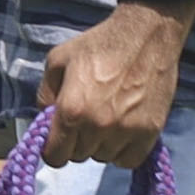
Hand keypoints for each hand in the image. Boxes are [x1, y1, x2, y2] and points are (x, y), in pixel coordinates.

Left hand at [39, 0, 194, 167]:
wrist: (146, 34)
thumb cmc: (100, 44)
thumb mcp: (59, 59)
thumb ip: (45, 94)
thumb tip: (45, 119)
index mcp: (71, 109)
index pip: (54, 156)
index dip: (53, 147)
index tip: (59, 137)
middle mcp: (97, 126)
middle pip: (79, 156)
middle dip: (77, 141)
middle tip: (86, 118)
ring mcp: (126, 131)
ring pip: (103, 157)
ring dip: (101, 144)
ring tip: (107, 118)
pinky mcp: (149, 132)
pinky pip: (129, 160)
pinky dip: (123, 151)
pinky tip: (122, 131)